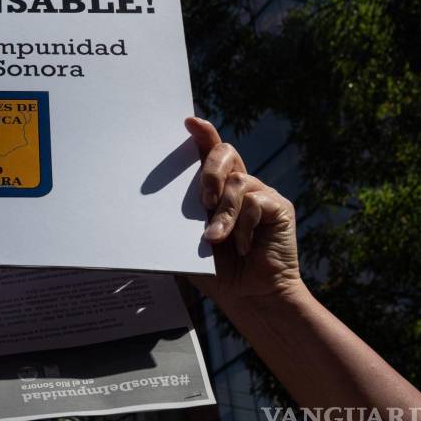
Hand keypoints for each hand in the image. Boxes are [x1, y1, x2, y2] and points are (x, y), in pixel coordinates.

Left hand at [185, 118, 301, 304]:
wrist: (250, 297)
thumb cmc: (216, 272)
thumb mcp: (185, 245)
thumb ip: (173, 223)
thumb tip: (141, 209)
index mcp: (215, 190)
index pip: (209, 153)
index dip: (202, 134)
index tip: (188, 122)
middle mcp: (240, 186)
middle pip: (225, 153)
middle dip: (209, 170)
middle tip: (202, 200)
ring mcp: (262, 194)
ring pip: (238, 182)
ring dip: (223, 213)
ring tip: (214, 239)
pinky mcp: (279, 207)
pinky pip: (256, 202)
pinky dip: (244, 226)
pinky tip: (244, 247)